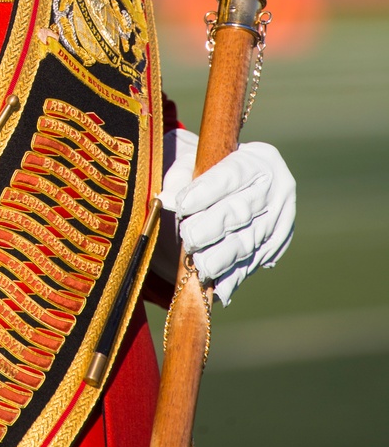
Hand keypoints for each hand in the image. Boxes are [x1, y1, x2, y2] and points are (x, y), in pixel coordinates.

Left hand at [159, 131, 294, 305]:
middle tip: (188, 239)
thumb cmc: (211, 167)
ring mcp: (279, 220)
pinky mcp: (276, 246)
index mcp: (258, 159)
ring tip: (200, 266)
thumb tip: (166, 199)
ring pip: (248, 241)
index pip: (231, 174)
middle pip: (241, 212)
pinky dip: (233, 277)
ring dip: (222, 257)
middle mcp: (276, 189)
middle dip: (212, 228)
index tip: (182, 206)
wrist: (241, 183)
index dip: (206, 192)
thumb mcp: (196, 159)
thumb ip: (180, 175)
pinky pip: (253, 263)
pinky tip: (217, 287)